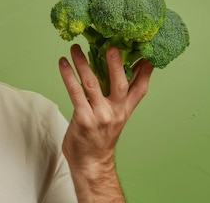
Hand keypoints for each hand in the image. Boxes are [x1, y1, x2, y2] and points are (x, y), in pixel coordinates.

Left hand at [59, 44, 152, 175]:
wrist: (91, 163)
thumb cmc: (99, 137)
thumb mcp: (116, 117)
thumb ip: (118, 96)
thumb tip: (117, 74)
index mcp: (125, 110)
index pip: (141, 88)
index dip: (146, 70)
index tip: (146, 51)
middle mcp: (116, 112)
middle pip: (120, 83)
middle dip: (116, 64)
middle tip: (111, 45)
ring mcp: (100, 116)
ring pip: (92, 84)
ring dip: (82, 63)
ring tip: (75, 48)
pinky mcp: (83, 119)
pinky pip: (75, 93)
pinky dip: (68, 76)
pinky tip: (63, 63)